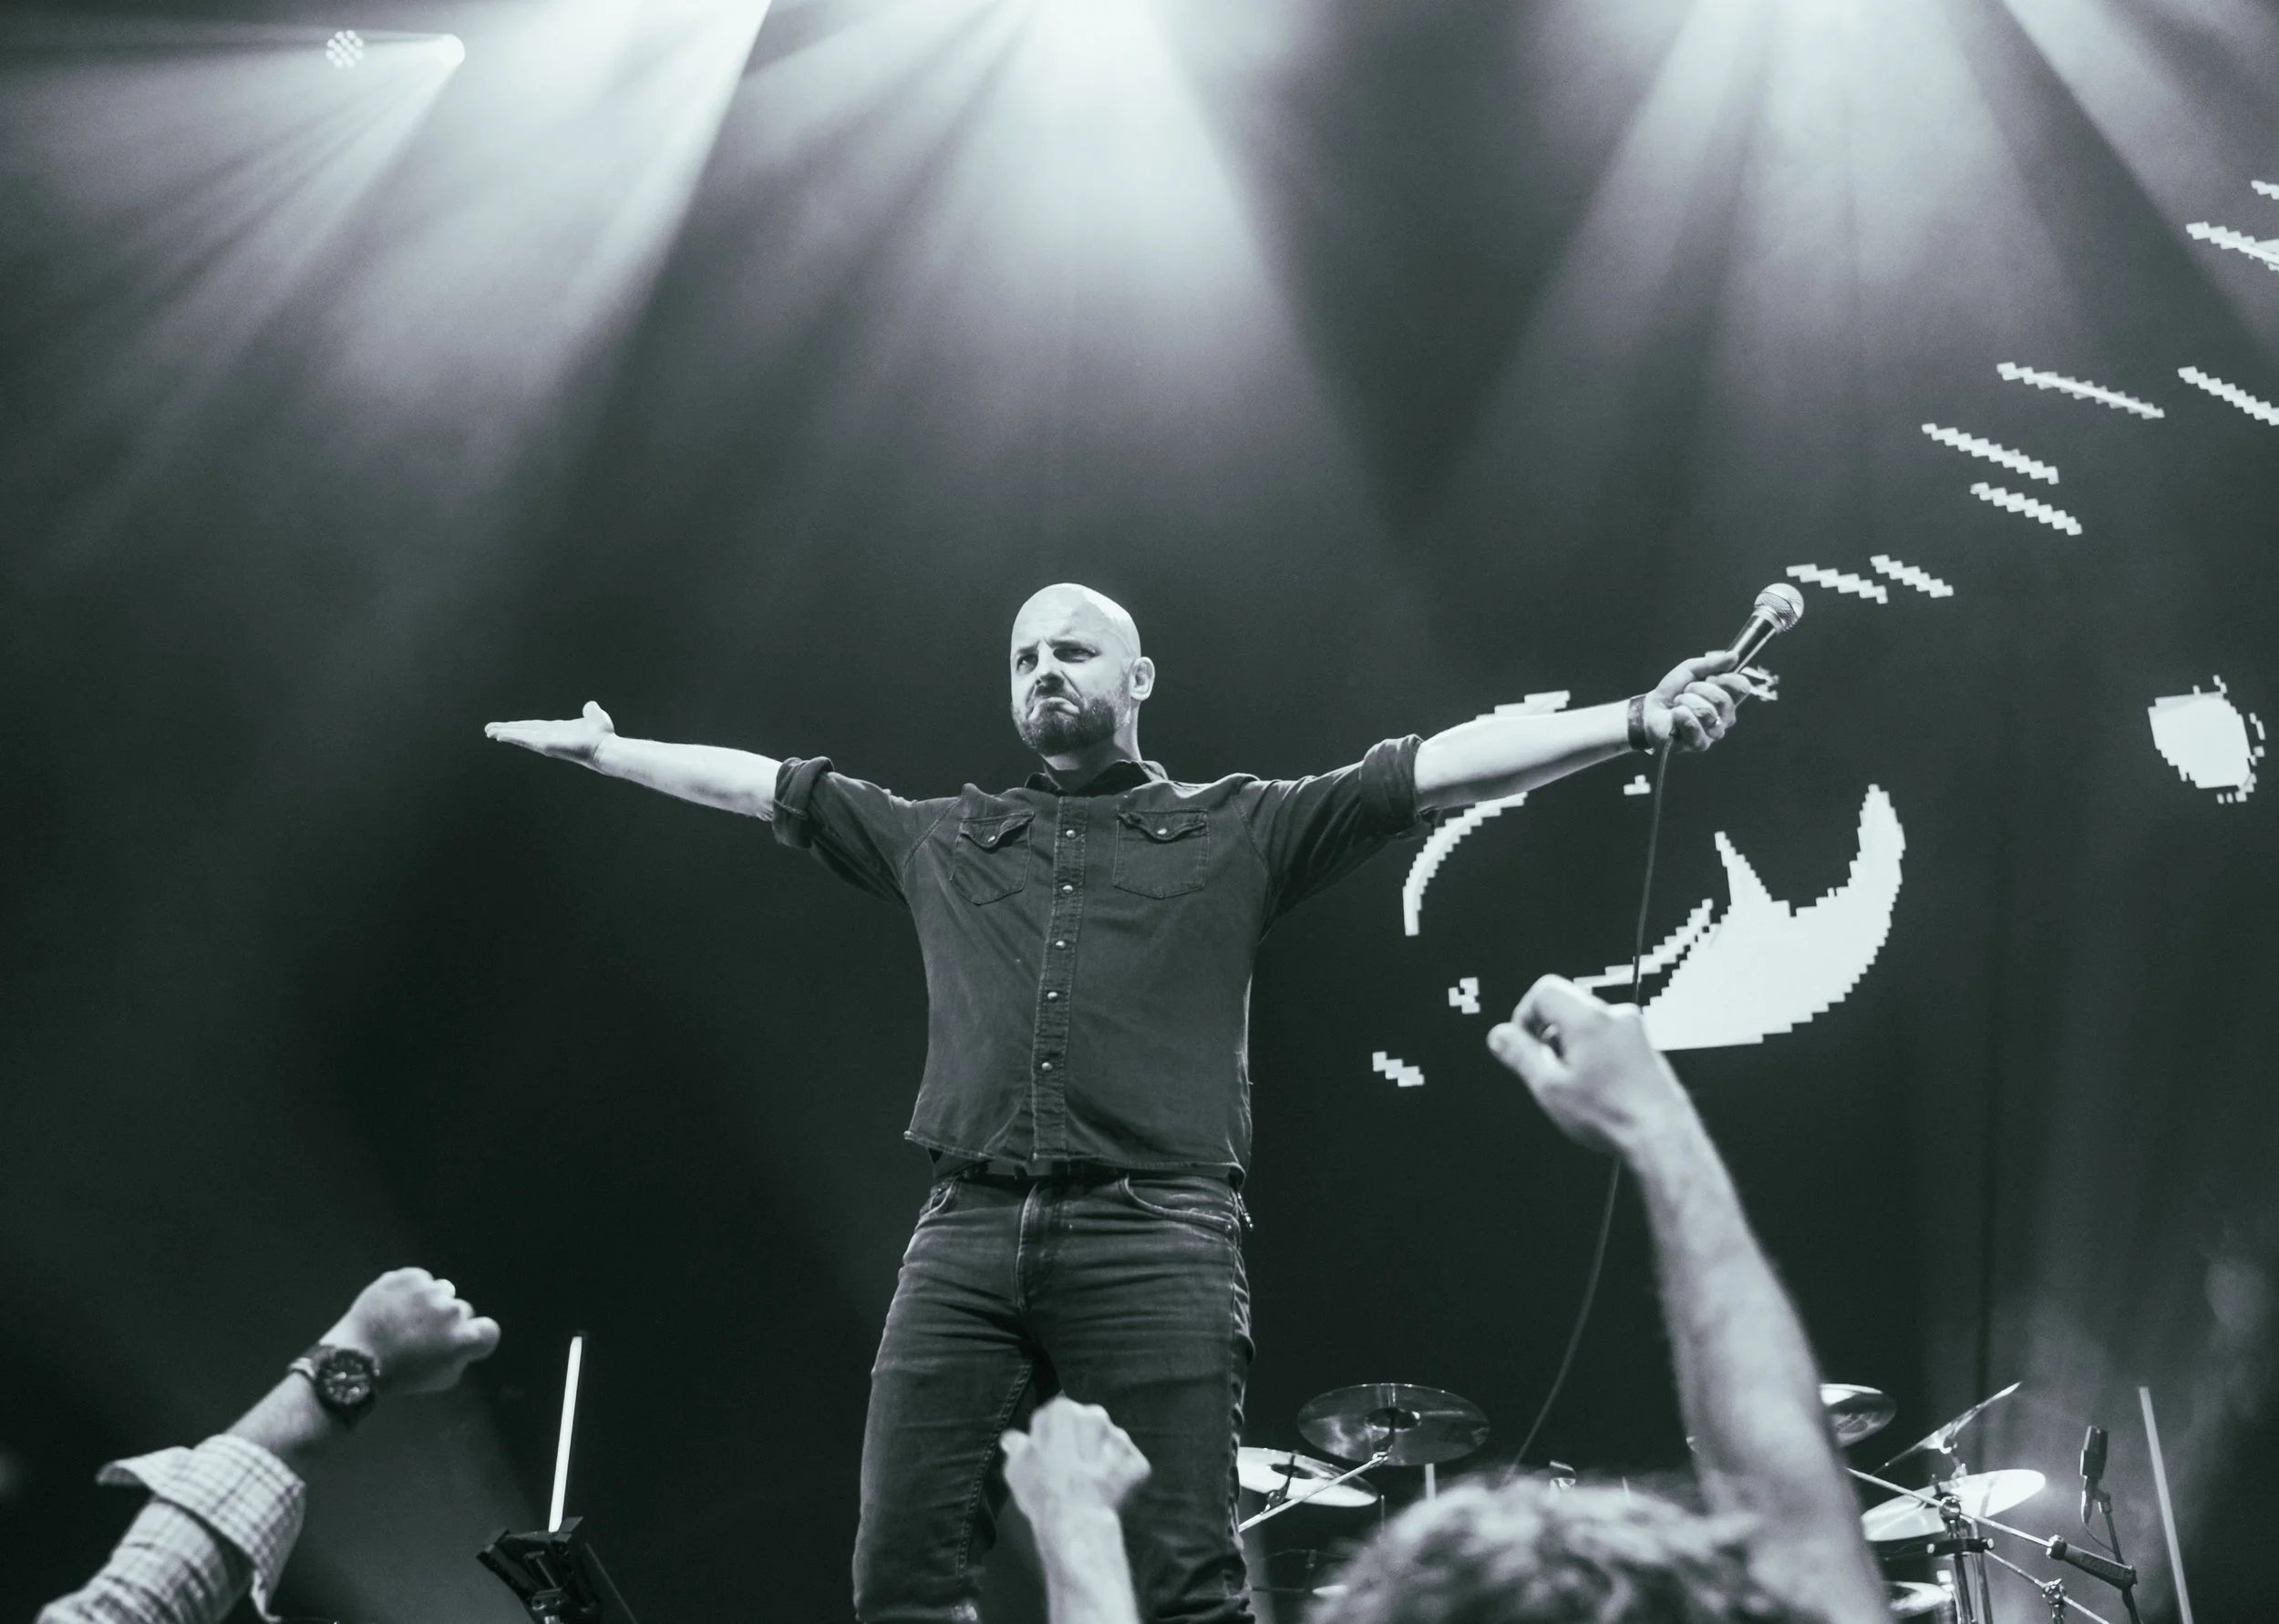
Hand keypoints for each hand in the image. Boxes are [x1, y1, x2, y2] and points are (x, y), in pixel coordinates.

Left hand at [324, 1267, 500, 1393]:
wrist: (354, 1360)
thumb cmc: (400, 1375)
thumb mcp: (443, 1378)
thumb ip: (462, 1355)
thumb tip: (464, 1340)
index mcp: (463, 1338)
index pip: (489, 1330)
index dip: (477, 1337)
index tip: (462, 1343)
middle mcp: (451, 1310)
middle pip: (461, 1310)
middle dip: (446, 1321)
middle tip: (422, 1335)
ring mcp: (429, 1290)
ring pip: (441, 1291)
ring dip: (430, 1303)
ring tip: (405, 1319)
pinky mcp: (408, 1276)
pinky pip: (419, 1279)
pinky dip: (410, 1290)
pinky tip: (394, 1306)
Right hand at [485, 701, 614, 763]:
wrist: (605, 746)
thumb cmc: (602, 735)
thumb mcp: (594, 716)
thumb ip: (590, 711)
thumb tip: (590, 705)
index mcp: (557, 730)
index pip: (533, 727)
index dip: (519, 727)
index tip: (506, 727)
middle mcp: (549, 736)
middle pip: (523, 732)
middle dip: (506, 731)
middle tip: (489, 730)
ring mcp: (546, 742)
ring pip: (520, 736)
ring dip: (504, 734)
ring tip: (489, 732)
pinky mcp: (545, 745)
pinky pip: (524, 739)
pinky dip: (512, 737)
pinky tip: (500, 735)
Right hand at [1000, 1397, 1151, 1525]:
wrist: (1076, 1521)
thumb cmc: (1042, 1491)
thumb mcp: (1015, 1468)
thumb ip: (1017, 1446)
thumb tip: (1013, 1439)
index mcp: (1063, 1411)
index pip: (1055, 1417)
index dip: (1050, 1437)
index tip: (1047, 1456)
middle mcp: (1095, 1416)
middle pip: (1086, 1426)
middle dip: (1079, 1443)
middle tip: (1068, 1471)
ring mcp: (1120, 1439)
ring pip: (1108, 1445)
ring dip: (1100, 1459)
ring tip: (1087, 1485)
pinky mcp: (1138, 1463)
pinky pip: (1128, 1467)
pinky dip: (1120, 1477)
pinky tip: (1105, 1493)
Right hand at [1487, 976, 1693, 1157]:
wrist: (1661, 1136)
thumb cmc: (1613, 1115)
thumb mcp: (1549, 1088)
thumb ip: (1520, 1055)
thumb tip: (1500, 1036)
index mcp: (1588, 1019)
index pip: (1544, 990)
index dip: (1524, 1015)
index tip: (1524, 1042)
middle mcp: (1615, 1016)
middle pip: (1566, 1006)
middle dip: (1550, 1035)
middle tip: (1550, 1070)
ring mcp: (1634, 1031)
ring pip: (1588, 1024)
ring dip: (1573, 1047)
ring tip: (1577, 1085)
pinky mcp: (1644, 1047)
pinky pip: (1608, 1038)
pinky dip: (1595, 1055)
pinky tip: (1598, 1089)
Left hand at [1644, 650, 1753, 751]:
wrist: (1651, 710)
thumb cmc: (1673, 692)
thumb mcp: (1690, 670)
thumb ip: (1712, 663)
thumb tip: (1734, 656)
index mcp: (1727, 699)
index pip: (1742, 687)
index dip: (1725, 678)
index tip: (1709, 677)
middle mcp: (1725, 718)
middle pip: (1723, 699)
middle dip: (1698, 689)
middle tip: (1686, 692)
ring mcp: (1713, 733)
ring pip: (1707, 712)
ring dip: (1686, 702)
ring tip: (1679, 704)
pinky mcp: (1699, 744)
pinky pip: (1694, 726)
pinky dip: (1680, 715)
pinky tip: (1675, 715)